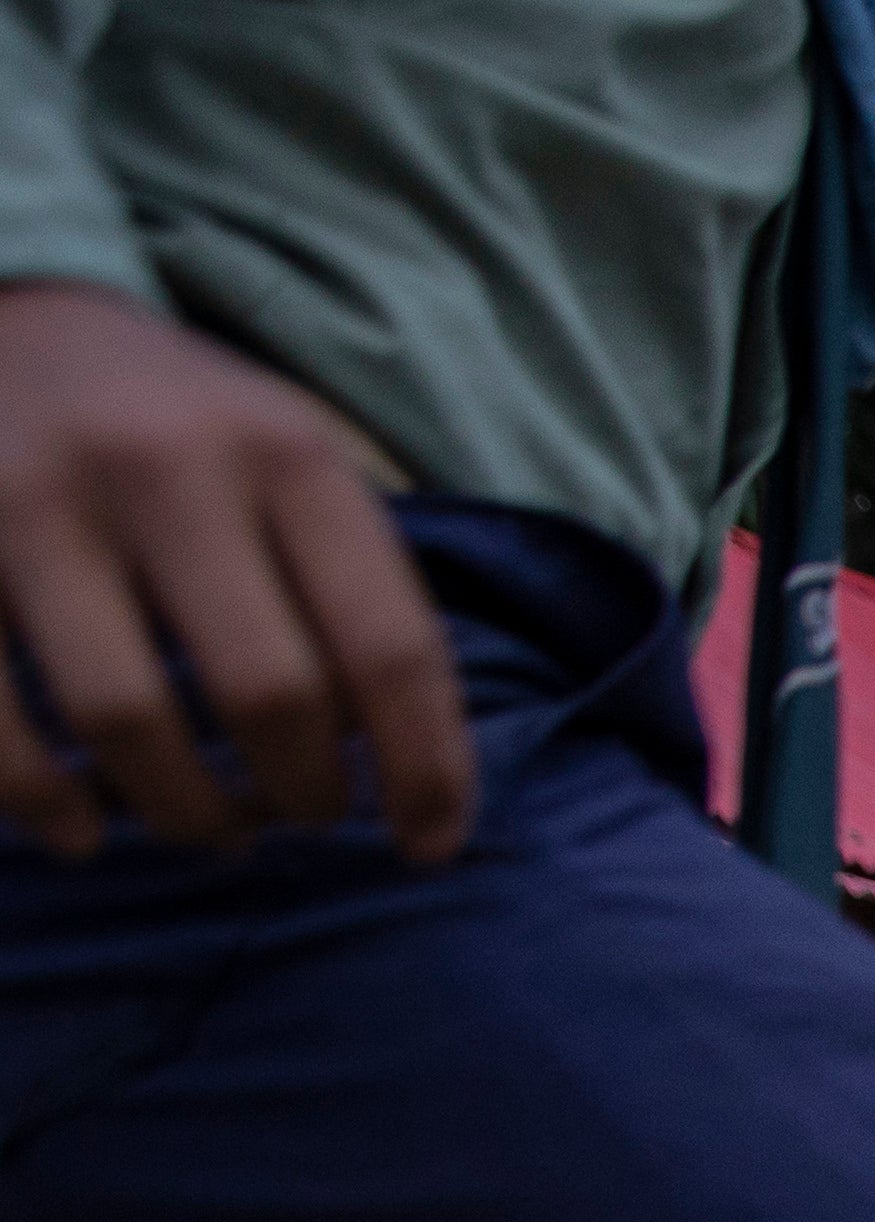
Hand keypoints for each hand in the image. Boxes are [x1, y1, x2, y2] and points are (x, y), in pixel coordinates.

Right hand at [0, 283, 473, 862]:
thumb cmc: (191, 434)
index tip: (430, 843)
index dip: (426, 771)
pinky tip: (83, 829)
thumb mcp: (297, 468)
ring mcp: (38, 501)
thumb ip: (358, 596)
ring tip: (211, 826)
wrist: (17, 322)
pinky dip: (42, 799)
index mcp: (285, 453)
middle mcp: (164, 466)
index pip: (390, 648)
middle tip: (305, 816)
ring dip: (186, 812)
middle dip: (305, 795)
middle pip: (268, 695)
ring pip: (129, 722)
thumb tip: (419, 784)